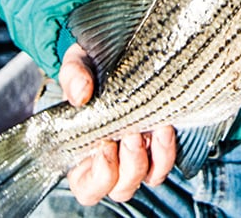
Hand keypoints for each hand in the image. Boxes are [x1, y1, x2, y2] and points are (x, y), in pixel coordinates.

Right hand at [59, 43, 176, 204]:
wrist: (120, 51)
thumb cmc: (93, 66)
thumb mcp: (78, 63)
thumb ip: (74, 76)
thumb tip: (81, 93)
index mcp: (84, 152)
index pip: (87, 186)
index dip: (97, 176)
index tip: (104, 145)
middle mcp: (113, 159)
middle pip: (121, 189)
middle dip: (129, 167)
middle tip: (131, 135)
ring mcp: (139, 152)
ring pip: (148, 178)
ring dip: (152, 159)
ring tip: (151, 129)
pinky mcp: (160, 143)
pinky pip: (166, 161)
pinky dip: (167, 149)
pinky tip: (165, 126)